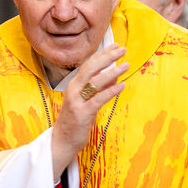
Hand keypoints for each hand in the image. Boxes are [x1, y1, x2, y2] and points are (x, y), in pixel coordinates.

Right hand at [51, 44, 128, 179]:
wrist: (62, 141)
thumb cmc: (76, 120)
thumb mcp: (88, 101)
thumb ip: (100, 88)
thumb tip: (115, 76)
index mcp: (74, 85)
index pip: (88, 64)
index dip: (102, 54)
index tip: (115, 46)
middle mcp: (73, 89)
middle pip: (90, 68)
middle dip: (107, 57)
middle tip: (121, 49)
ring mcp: (77, 101)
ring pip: (95, 82)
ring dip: (112, 72)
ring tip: (126, 65)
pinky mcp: (82, 113)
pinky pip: (98, 99)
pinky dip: (111, 91)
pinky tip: (122, 85)